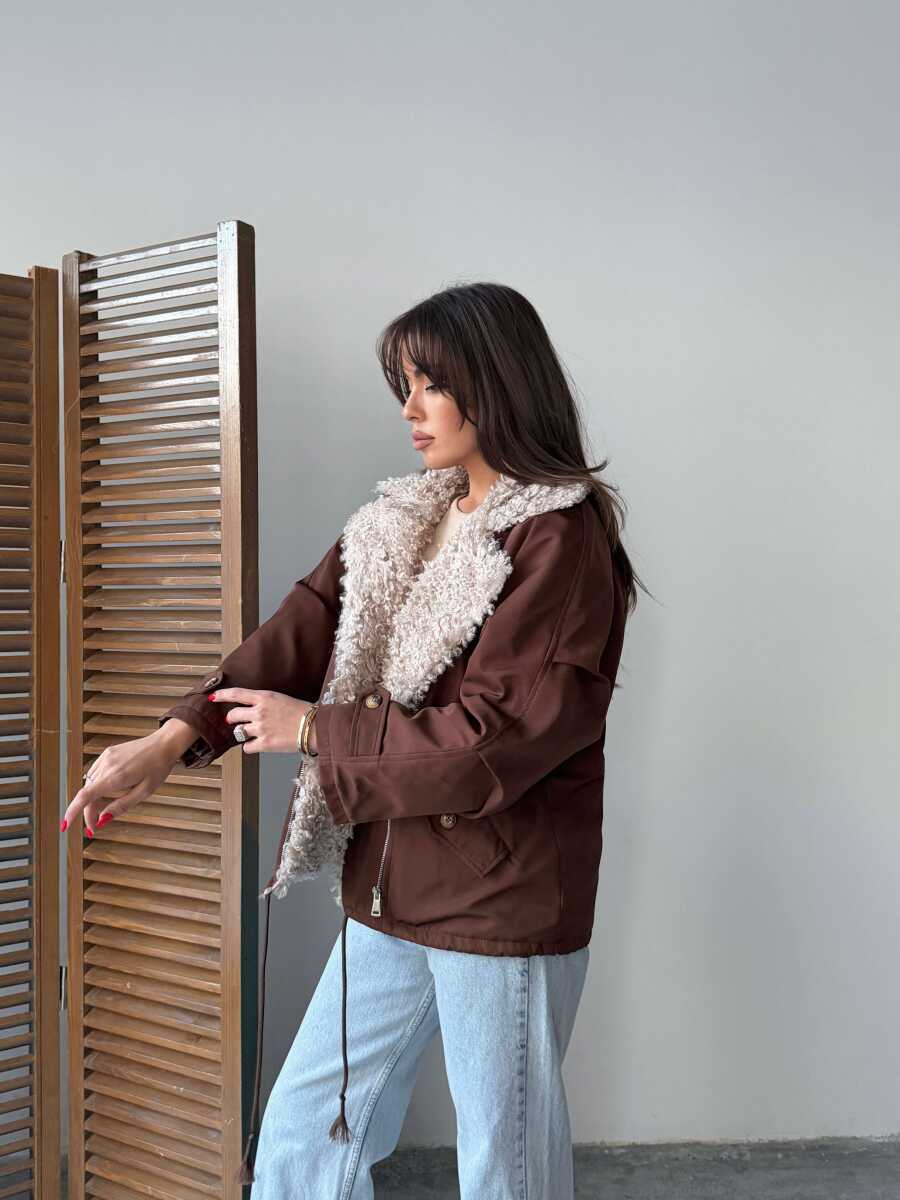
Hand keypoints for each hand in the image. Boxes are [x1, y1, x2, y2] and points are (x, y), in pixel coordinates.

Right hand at [61, 732, 181, 837]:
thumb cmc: (158, 768)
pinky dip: (98, 785)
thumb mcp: (144, 792)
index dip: (72, 812)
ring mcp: (106, 757)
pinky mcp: (108, 753)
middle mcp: (107, 765)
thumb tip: (102, 820)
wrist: (164, 743)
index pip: (85, 796)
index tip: (65, 825)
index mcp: (116, 777)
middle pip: (88, 794)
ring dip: (94, 798)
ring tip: (108, 806)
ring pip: (90, 784)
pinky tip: (112, 788)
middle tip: (95, 828)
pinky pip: (96, 773)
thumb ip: (121, 806)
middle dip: (89, 812)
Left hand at [210, 688, 315, 754]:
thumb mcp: (281, 699)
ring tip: (251, 733)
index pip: (236, 694)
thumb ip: (265, 702)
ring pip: (238, 732)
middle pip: (233, 716)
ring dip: (242, 733)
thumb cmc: (302, 712)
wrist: (314, 727)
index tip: (214, 697)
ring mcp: (260, 729)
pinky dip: (250, 747)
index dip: (222, 695)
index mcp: (264, 698)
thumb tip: (253, 707)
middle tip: (236, 721)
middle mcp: (259, 712)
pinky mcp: (264, 744)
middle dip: (232, 719)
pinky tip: (257, 744)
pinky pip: (246, 747)